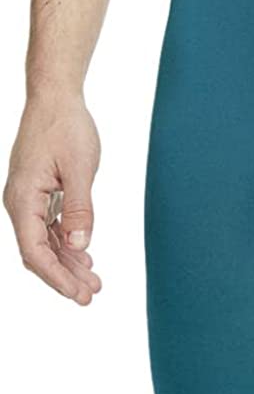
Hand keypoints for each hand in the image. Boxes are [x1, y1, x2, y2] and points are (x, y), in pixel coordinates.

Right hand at [4, 94, 102, 304]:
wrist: (55, 97)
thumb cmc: (66, 126)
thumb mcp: (80, 168)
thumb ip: (80, 208)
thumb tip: (79, 245)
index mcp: (23, 198)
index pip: (34, 250)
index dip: (56, 277)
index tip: (78, 294)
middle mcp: (19, 202)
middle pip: (38, 253)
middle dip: (63, 278)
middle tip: (91, 296)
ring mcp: (27, 200)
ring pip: (44, 244)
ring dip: (67, 265)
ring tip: (94, 283)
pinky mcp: (38, 195)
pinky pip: (48, 229)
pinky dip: (65, 246)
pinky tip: (85, 258)